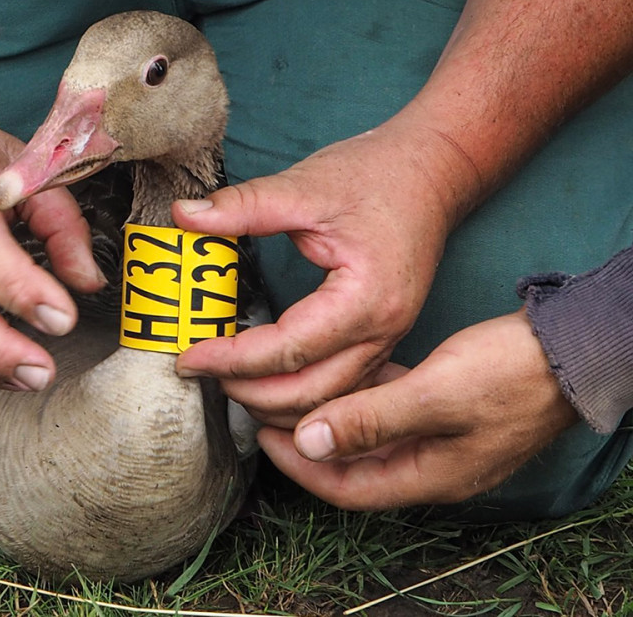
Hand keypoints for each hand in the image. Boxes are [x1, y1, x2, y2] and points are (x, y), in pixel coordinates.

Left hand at [173, 119, 470, 426]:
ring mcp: (388, 340)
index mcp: (366, 299)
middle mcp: (383, 331)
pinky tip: (266, 385)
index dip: (231, 359)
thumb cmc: (377, 176)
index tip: (189, 356)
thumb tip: (184, 216)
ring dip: (275, 405)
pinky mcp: (382, 339)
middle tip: (201, 372)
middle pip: (311, 394)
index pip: (288, 350)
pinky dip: (301, 399)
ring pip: (329, 403)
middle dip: (249, 393)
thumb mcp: (305, 186)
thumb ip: (243, 206)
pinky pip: (341, 388)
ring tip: (227, 382)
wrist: (431, 170)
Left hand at [260, 309, 579, 508]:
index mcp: (429, 475)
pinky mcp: (449, 408)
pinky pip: (393, 409)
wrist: (575, 348)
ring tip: (295, 388)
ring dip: (334, 414)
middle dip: (308, 440)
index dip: (299, 466)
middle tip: (267, 409)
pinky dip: (365, 394)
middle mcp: (432, 464)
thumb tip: (308, 443)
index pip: (346, 488)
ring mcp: (442, 437)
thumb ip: (369, 421)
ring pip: (371, 434)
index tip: (261, 434)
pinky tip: (344, 370)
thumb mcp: (433, 396)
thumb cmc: (512, 373)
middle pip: (354, 463)